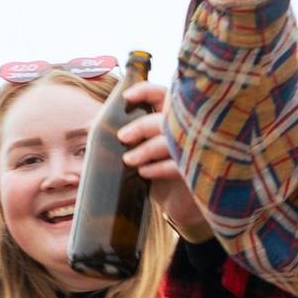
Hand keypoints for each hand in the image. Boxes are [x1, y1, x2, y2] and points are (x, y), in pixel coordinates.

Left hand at [118, 81, 211, 239]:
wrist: (180, 206)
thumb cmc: (161, 173)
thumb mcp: (147, 149)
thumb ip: (136, 133)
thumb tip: (100, 124)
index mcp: (176, 119)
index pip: (164, 94)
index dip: (146, 91)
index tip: (126, 97)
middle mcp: (189, 130)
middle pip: (168, 115)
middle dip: (142, 125)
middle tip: (123, 137)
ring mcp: (196, 150)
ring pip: (170, 140)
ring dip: (146, 149)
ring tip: (129, 160)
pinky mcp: (197, 171)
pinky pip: (176, 165)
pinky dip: (157, 168)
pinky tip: (144, 172)